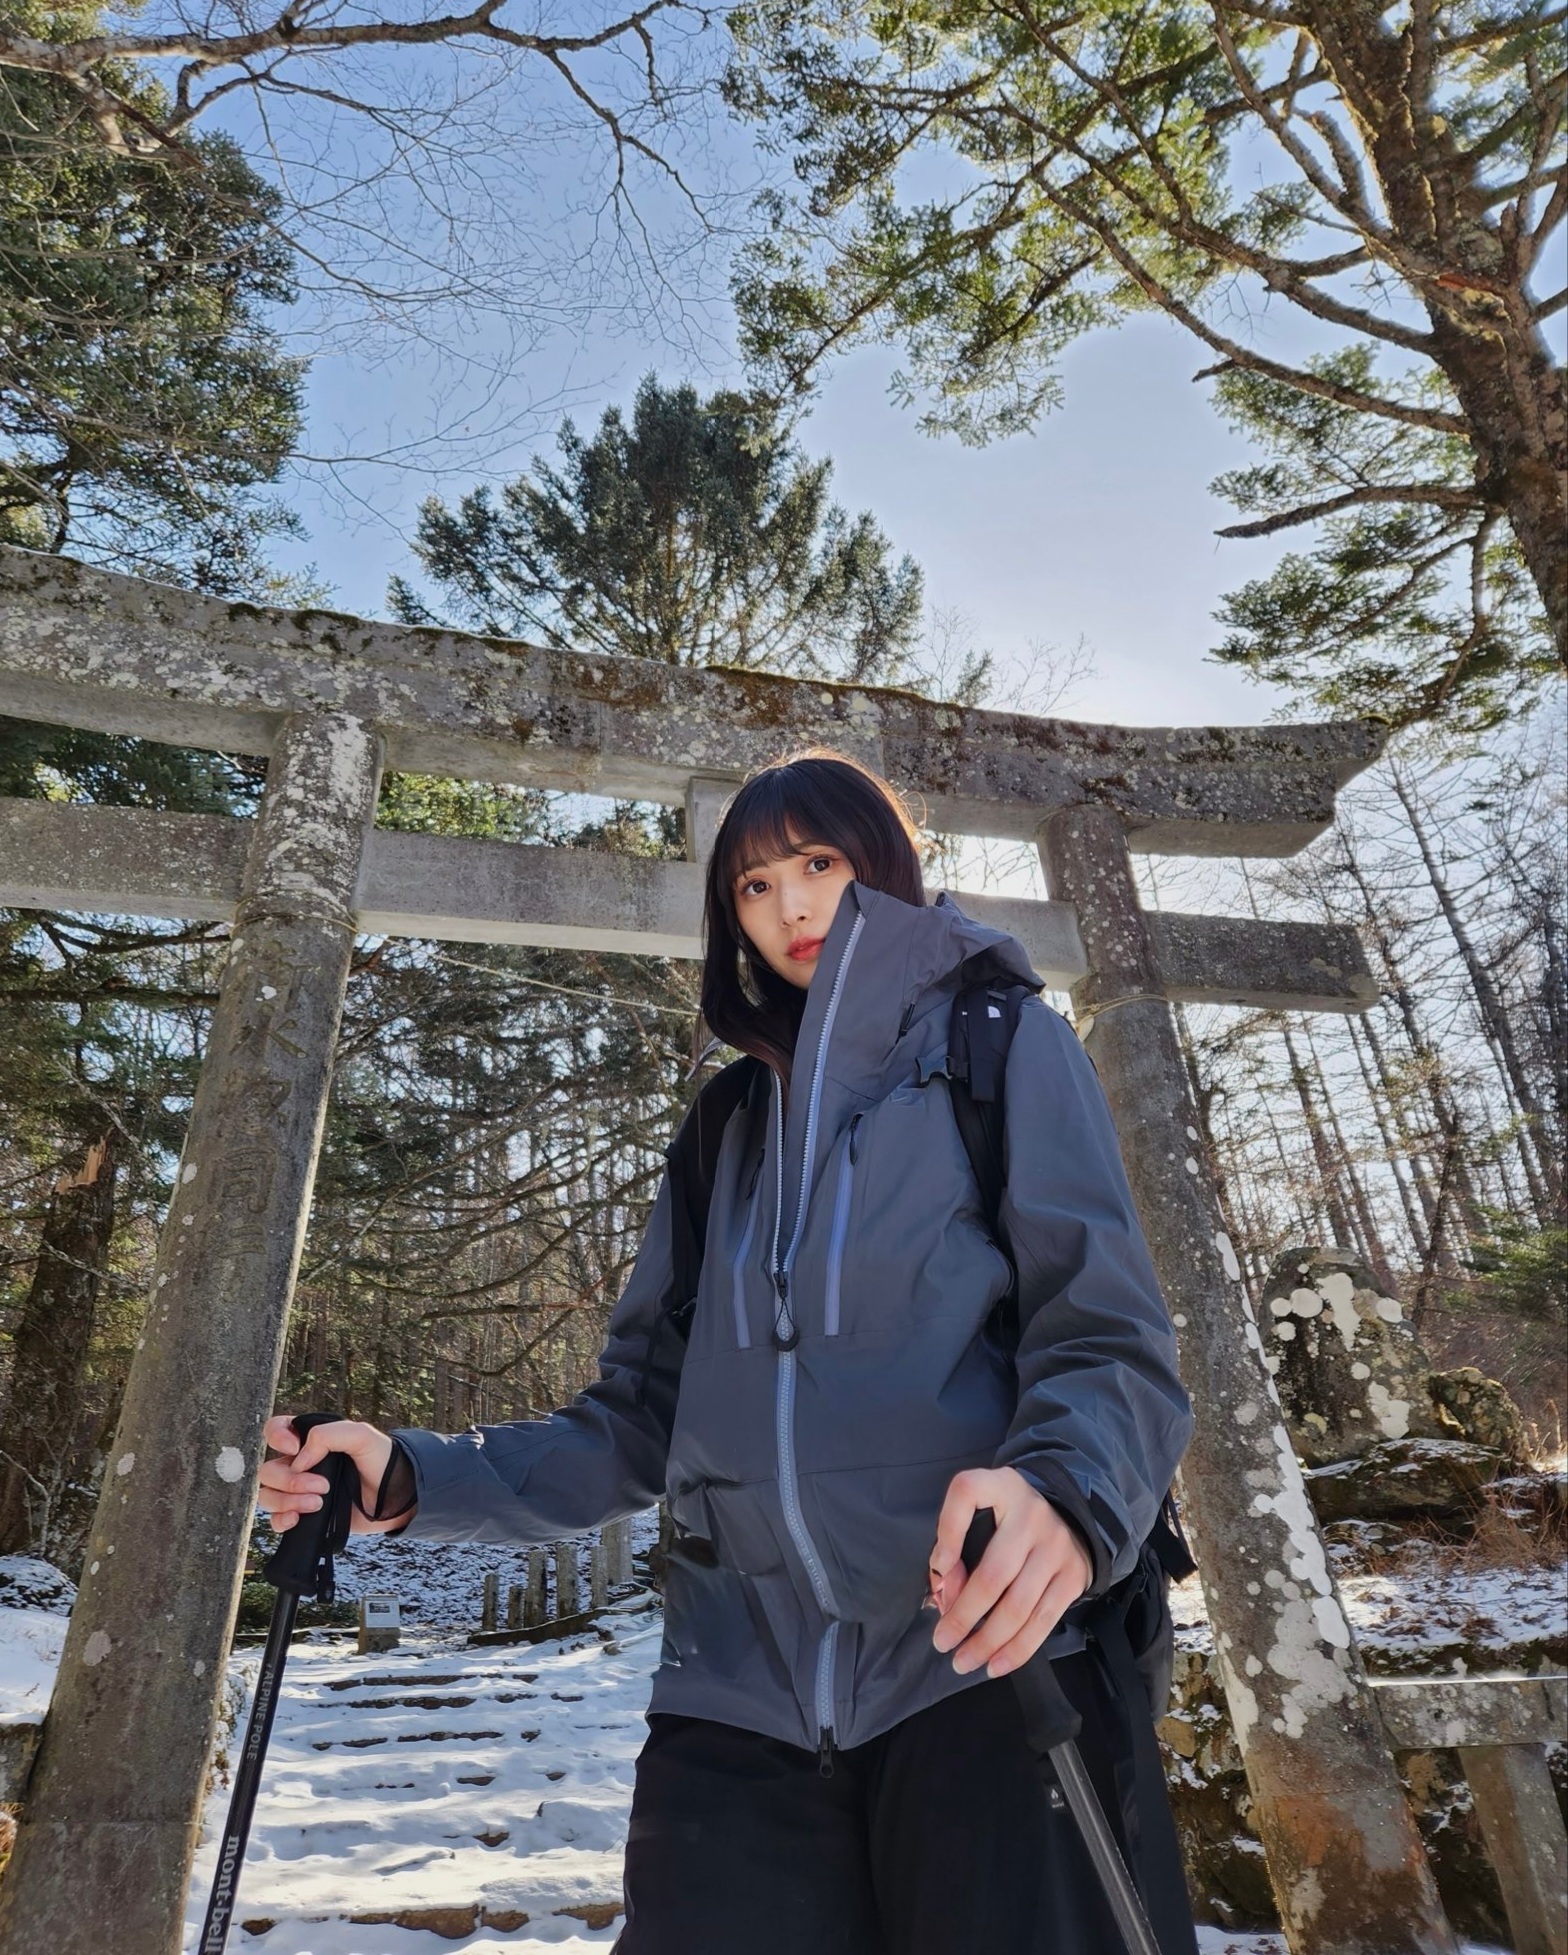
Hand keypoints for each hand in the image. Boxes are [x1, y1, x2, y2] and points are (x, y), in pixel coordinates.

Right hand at [257, 1414, 406, 1535]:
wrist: (395, 1497)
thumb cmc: (381, 1461)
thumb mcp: (362, 1436)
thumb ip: (329, 1435)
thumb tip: (299, 1459)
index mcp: (311, 1440)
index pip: (275, 1430)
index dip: (276, 1437)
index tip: (294, 1448)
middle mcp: (300, 1464)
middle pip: (269, 1470)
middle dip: (291, 1480)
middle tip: (323, 1486)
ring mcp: (300, 1491)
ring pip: (268, 1495)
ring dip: (288, 1501)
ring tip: (318, 1503)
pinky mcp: (304, 1515)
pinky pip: (275, 1519)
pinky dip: (281, 1520)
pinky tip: (297, 1520)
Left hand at [926, 1466, 1091, 1679]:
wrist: (1067, 1515)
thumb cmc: (1006, 1518)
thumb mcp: (981, 1511)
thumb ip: (956, 1544)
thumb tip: (946, 1595)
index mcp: (1001, 1486)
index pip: (967, 1493)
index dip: (947, 1533)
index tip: (937, 1571)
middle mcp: (1032, 1514)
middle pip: (993, 1573)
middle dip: (964, 1615)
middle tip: (942, 1642)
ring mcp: (1057, 1546)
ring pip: (1018, 1605)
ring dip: (988, 1641)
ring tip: (963, 1661)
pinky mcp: (1074, 1576)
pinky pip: (1043, 1621)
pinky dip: (1017, 1649)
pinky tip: (996, 1665)